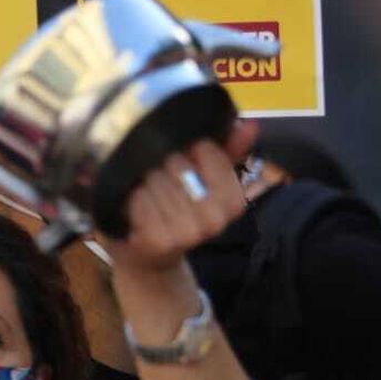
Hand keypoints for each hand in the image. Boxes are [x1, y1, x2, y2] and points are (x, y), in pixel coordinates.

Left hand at [102, 121, 256, 273]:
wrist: (147, 256)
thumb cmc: (175, 208)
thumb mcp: (203, 177)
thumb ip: (227, 150)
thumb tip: (249, 124)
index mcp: (233, 202)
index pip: (210, 152)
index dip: (188, 149)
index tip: (180, 158)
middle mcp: (215, 220)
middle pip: (178, 164)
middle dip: (161, 164)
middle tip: (155, 176)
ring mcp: (188, 233)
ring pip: (156, 180)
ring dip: (143, 181)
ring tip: (142, 190)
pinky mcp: (159, 241)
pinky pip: (140, 200)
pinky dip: (131, 198)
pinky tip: (133, 205)